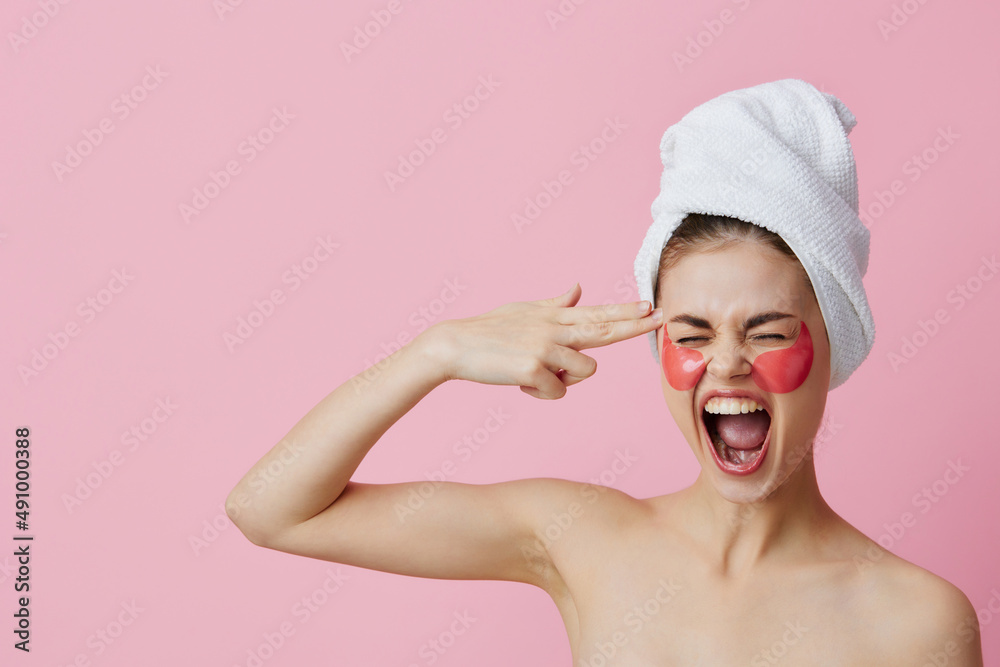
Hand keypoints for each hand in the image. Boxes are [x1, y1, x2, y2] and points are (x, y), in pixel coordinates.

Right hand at [427, 283, 661, 399]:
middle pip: (603, 329)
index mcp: (553, 316)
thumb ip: (555, 303)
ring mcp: (545, 347)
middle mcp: (553, 328)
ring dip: (564, 380)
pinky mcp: (533, 368)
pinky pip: (557, 391)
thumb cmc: (488, 331)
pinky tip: (520, 382)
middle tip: (659, 318)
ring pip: (584, 372)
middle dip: (634, 325)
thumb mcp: (523, 310)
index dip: (625, 312)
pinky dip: (541, 393)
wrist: (454, 346)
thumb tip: (578, 287)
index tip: (650, 306)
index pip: (597, 313)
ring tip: (535, 374)